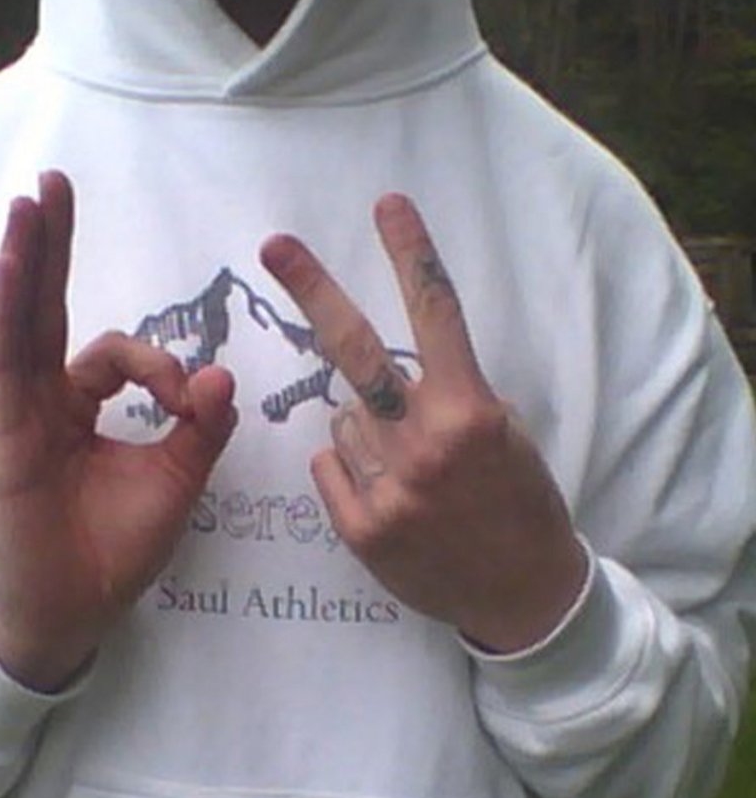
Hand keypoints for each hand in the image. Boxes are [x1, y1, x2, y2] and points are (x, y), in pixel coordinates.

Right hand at [0, 172, 235, 691]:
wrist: (76, 612)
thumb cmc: (117, 551)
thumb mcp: (175, 483)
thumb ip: (200, 429)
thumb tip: (223, 372)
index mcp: (83, 413)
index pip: (116, 359)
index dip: (158, 364)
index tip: (191, 396)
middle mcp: (45, 404)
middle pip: (48, 312)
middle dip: (53, 250)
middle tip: (56, 185)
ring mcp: (18, 416)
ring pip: (20, 325)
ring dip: (26, 261)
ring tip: (33, 201)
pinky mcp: (1, 435)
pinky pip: (4, 362)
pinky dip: (9, 310)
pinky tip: (16, 262)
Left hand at [260, 194, 585, 653]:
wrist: (522, 591)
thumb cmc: (519, 503)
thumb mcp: (505, 436)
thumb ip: (448, 397)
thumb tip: (378, 382)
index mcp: (471, 411)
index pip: (436, 314)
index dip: (411, 254)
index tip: (387, 205)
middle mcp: (425, 443)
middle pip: (356, 352)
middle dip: (315, 290)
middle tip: (276, 246)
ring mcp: (388, 488)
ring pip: (342, 423)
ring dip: (365, 433)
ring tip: (412, 472)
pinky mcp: (361, 528)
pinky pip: (330, 468)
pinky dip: (350, 471)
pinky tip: (391, 497)